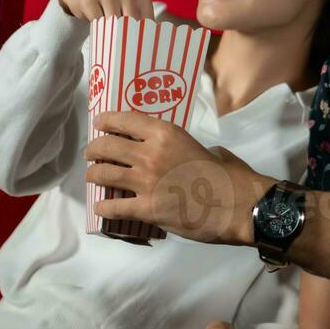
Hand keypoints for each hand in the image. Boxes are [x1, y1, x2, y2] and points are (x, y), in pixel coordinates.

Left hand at [84, 110, 271, 244]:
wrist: (238, 206)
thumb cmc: (229, 176)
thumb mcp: (208, 148)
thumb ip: (190, 148)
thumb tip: (189, 154)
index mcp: (165, 134)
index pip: (124, 120)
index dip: (106, 120)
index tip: (99, 123)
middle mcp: (149, 154)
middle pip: (107, 146)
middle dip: (94, 149)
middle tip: (92, 153)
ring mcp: (145, 182)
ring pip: (104, 174)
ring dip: (93, 174)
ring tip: (92, 176)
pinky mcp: (146, 209)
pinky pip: (114, 206)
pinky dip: (104, 207)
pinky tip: (101, 207)